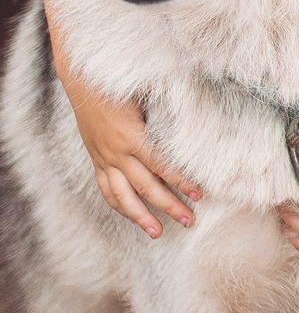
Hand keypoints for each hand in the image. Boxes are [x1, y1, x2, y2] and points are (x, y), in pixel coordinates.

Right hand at [68, 89, 200, 237]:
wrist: (84, 79)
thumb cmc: (122, 81)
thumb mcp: (149, 90)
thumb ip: (171, 106)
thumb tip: (200, 114)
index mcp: (132, 135)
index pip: (161, 165)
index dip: (180, 181)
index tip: (199, 194)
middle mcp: (116, 152)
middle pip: (145, 186)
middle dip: (169, 205)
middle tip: (190, 220)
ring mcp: (103, 158)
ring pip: (122, 196)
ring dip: (141, 216)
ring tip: (158, 232)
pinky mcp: (96, 159)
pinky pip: (106, 189)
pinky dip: (119, 205)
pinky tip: (132, 217)